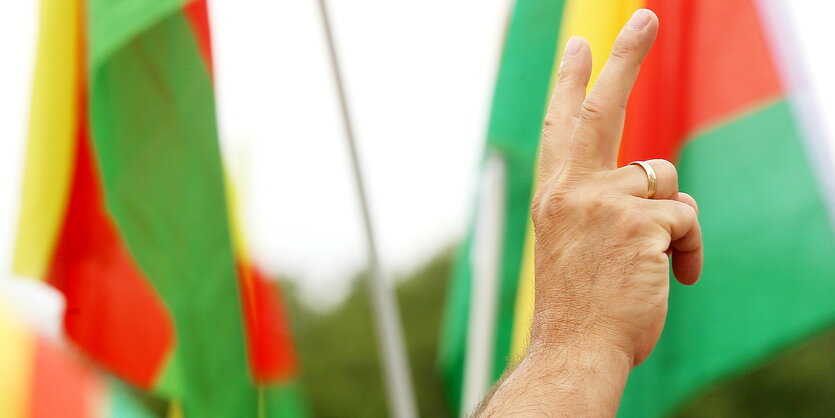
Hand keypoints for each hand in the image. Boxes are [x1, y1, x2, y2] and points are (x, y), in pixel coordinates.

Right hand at [529, 9, 701, 366]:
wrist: (576, 349)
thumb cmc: (580, 303)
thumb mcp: (576, 243)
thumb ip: (603, 202)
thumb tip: (657, 174)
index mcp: (554, 194)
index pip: (563, 125)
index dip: (573, 83)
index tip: (579, 46)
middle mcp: (573, 189)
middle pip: (605, 108)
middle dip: (626, 57)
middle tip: (645, 17)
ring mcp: (605, 203)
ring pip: (665, 178)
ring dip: (671, 218)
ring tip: (653, 260)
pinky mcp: (643, 223)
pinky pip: (687, 219)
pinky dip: (688, 250)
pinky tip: (676, 276)